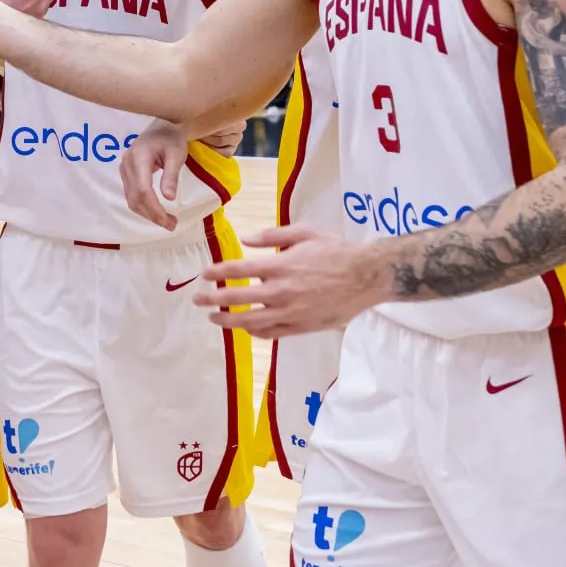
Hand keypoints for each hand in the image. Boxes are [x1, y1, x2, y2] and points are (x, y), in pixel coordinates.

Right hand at [119, 121, 191, 229]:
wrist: (162, 126)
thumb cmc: (172, 138)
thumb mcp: (177, 155)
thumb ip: (172, 176)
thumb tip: (169, 198)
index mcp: (138, 157)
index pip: (143, 189)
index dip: (154, 208)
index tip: (168, 220)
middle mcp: (127, 164)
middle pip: (135, 197)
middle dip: (152, 215)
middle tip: (171, 225)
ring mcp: (124, 169)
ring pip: (131, 199)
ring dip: (147, 214)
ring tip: (167, 222)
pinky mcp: (126, 173)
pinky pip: (131, 195)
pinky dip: (143, 207)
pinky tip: (157, 212)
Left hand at [196, 225, 382, 338]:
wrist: (367, 277)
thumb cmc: (337, 251)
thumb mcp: (306, 233)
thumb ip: (274, 234)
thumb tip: (247, 238)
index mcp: (281, 265)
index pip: (239, 269)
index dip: (218, 272)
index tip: (204, 275)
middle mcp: (282, 291)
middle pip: (238, 298)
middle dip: (214, 299)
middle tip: (198, 300)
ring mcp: (291, 312)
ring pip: (251, 321)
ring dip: (229, 321)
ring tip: (214, 319)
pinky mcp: (302, 327)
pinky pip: (272, 333)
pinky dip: (255, 332)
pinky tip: (246, 329)